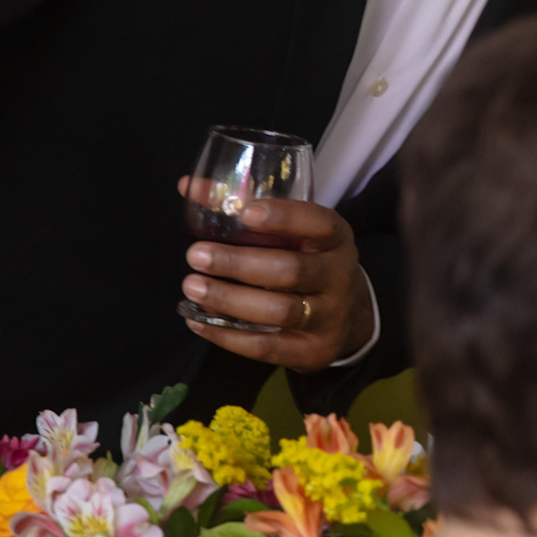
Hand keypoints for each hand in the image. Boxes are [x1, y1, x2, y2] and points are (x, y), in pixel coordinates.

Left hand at [177, 175, 374, 370]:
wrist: (349, 316)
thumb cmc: (309, 262)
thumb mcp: (296, 234)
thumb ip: (248, 210)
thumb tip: (187, 186)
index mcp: (336, 239)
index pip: (319, 223)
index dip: (285, 217)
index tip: (246, 212)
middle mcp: (338, 275)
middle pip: (291, 270)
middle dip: (239, 263)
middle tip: (196, 254)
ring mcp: (328, 316)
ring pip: (279, 310)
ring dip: (230, 299)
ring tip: (192, 287)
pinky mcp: (312, 350)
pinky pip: (267, 347)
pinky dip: (228, 336)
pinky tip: (198, 321)